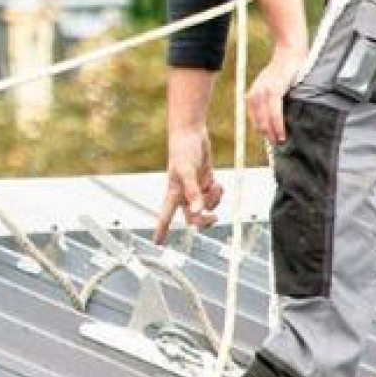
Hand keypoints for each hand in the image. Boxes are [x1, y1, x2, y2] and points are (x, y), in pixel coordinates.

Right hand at [154, 128, 222, 243]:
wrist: (191, 133)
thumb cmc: (183, 150)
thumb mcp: (187, 170)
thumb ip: (192, 191)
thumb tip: (197, 210)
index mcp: (174, 193)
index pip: (165, 216)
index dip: (161, 230)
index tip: (158, 243)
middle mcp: (183, 193)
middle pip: (192, 217)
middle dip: (204, 219)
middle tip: (214, 217)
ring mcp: (195, 188)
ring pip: (206, 206)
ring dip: (213, 200)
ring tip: (213, 186)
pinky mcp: (205, 181)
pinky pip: (214, 195)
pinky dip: (217, 191)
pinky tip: (215, 182)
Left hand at [246, 44, 305, 143]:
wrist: (290, 53)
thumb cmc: (285, 71)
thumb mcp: (271, 86)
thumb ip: (270, 100)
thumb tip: (275, 119)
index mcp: (253, 94)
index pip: (254, 118)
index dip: (261, 130)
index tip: (270, 139)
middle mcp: (255, 94)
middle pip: (258, 121)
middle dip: (267, 134)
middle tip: (276, 144)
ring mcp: (264, 92)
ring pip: (266, 119)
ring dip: (273, 132)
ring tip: (280, 141)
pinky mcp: (274, 90)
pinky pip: (275, 112)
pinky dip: (278, 125)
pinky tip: (282, 133)